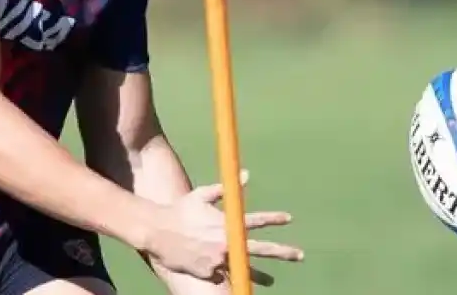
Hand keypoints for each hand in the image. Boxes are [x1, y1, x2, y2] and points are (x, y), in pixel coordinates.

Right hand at [142, 171, 302, 284]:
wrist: (157, 231)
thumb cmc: (179, 211)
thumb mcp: (201, 196)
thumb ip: (225, 189)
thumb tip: (246, 174)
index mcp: (226, 223)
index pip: (256, 220)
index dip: (274, 219)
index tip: (288, 218)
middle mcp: (226, 242)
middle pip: (260, 248)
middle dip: (282, 251)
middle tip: (299, 254)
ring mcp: (218, 259)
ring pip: (244, 269)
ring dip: (260, 275)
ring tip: (270, 282)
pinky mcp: (208, 272)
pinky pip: (220, 275)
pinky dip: (224, 275)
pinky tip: (228, 278)